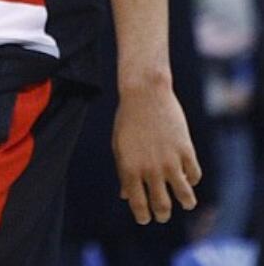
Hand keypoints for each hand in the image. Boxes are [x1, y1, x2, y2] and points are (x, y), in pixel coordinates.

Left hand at [112, 82, 200, 224]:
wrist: (144, 94)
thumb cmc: (128, 120)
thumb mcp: (119, 145)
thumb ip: (123, 172)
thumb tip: (126, 196)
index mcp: (129, 168)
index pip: (138, 204)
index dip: (142, 215)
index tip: (145, 219)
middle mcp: (150, 169)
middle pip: (162, 205)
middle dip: (162, 214)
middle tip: (163, 215)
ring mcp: (170, 161)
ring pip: (184, 196)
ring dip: (186, 203)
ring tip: (186, 204)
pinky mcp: (186, 151)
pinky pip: (194, 175)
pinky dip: (192, 180)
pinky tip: (189, 180)